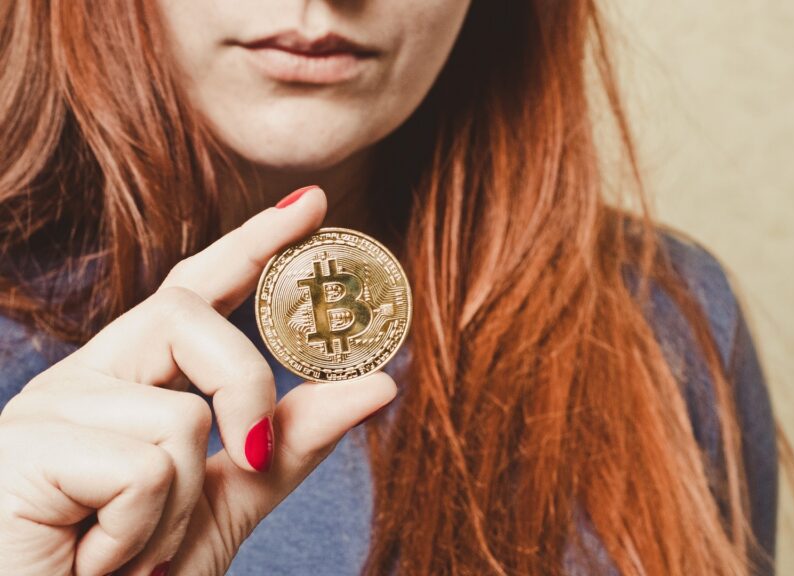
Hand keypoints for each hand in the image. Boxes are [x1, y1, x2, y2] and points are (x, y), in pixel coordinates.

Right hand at [0, 186, 396, 575]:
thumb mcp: (225, 504)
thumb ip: (290, 441)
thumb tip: (381, 380)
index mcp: (126, 385)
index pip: (192, 293)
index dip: (251, 245)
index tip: (312, 205)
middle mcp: (83, 381)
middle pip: (191, 319)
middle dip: (243, 391)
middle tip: (239, 459)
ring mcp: (47, 409)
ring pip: (181, 419)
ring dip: (181, 511)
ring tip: (129, 554)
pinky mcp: (27, 446)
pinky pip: (145, 468)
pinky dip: (144, 534)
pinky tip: (94, 560)